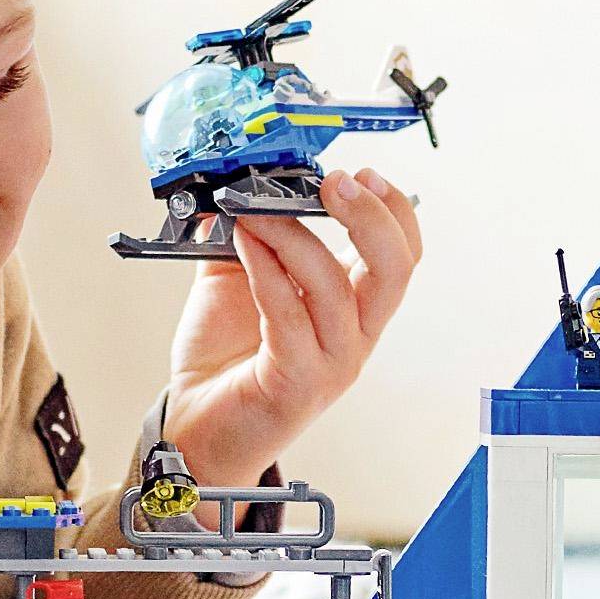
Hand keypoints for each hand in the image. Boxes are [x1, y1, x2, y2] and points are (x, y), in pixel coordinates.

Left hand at [164, 167, 422, 489]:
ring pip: (335, 288)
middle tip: (337, 181)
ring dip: (294, 235)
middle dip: (371, 216)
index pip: (403, 253)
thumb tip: (229, 186)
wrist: (196, 425)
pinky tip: (244, 242)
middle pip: (395, 270)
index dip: (393, 208)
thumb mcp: (236, 277)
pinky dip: (267, 269)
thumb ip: (242, 231)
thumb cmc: (225, 358)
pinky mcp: (297, 384)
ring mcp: (332, 363)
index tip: (360, 172)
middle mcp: (354, 335)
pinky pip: (288, 315)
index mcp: (353, 305)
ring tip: (255, 210)